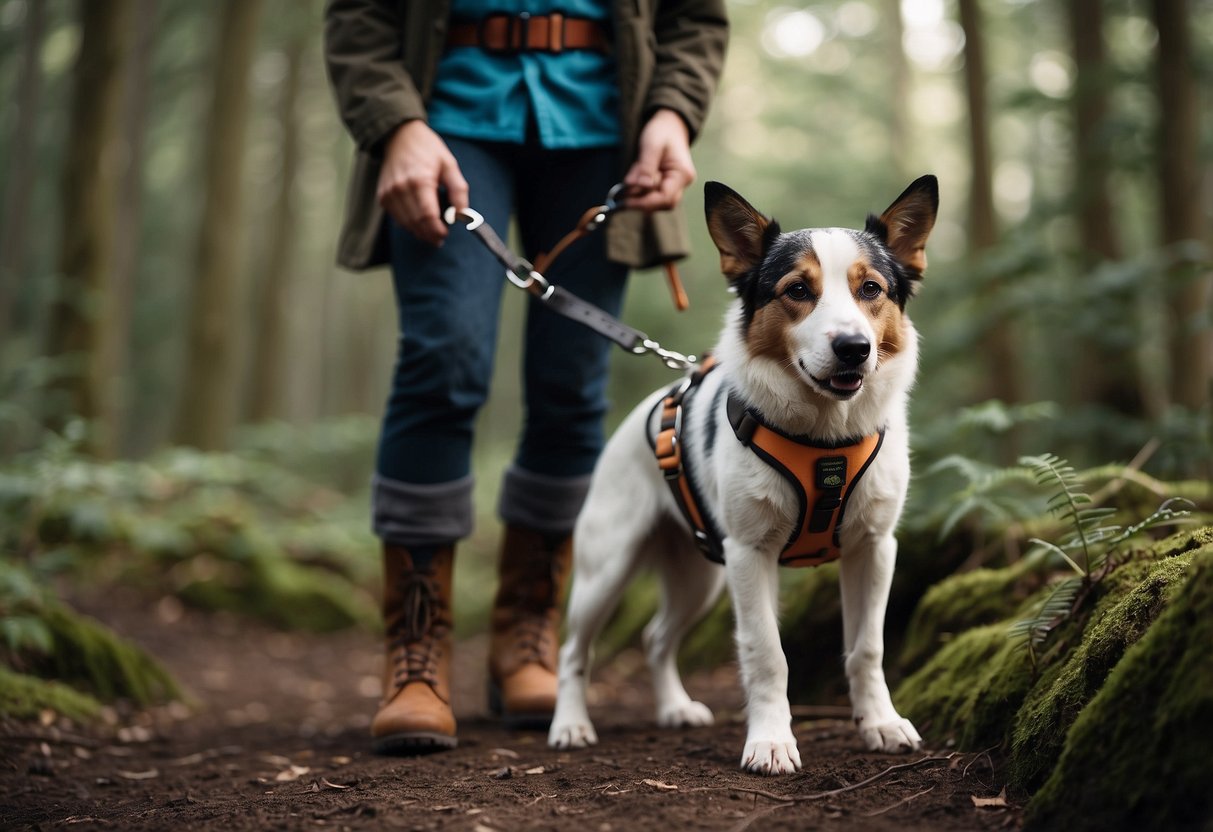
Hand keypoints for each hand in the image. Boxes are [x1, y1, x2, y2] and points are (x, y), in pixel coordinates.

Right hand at [376, 120, 468, 245]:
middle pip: (416, 224)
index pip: (428, 217)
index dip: (437, 231)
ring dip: (420, 232)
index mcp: (420, 181)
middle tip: (441, 237)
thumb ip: (459, 191)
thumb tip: (462, 215)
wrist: (400, 136)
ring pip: (405, 224)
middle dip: (430, 234)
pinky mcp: (382, 196)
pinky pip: (397, 218)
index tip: (445, 234)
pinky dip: (409, 224)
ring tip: (432, 229)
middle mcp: (400, 189)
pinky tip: (418, 220)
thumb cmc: (428, 150)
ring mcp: (389, 193)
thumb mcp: (450, 165)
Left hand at [623, 109, 694, 211]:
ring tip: (635, 170)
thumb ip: (646, 167)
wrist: (669, 125)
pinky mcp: (665, 185)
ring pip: (655, 201)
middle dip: (641, 198)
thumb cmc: (662, 131)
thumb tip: (641, 187)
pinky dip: (639, 187)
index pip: (665, 198)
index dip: (645, 202)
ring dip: (639, 191)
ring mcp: (674, 186)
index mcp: (682, 175)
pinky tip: (637, 172)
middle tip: (625, 187)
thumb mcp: (652, 145)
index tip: (626, 201)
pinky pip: (651, 193)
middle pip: (661, 204)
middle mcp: (681, 184)